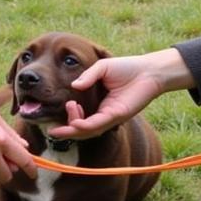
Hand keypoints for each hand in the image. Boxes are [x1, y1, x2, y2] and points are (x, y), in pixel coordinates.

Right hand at [49, 48, 193, 137]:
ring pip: (88, 130)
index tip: (58, 114)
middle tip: (52, 131)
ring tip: (63, 124)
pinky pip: (99, 124)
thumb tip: (73, 86)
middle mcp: (104, 114)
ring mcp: (110, 116)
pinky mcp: (118, 115)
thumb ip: (87, 76)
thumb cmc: (126, 67)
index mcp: (99, 104)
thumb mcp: (102, 67)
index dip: (68, 119)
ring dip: (74, 129)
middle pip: (82, 130)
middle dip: (66, 133)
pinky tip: (74, 123)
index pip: (80, 118)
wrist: (148, 70)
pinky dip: (85, 126)